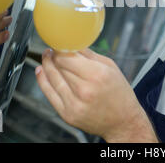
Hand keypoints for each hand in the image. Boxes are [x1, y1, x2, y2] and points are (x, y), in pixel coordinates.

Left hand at [36, 48, 157, 141]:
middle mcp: (84, 90)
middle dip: (54, 55)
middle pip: (58, 66)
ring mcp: (74, 104)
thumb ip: (89, 54)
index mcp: (97, 75)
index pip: (66, 57)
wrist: (123, 121)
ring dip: (47, 65)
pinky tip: (41, 70)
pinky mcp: (67, 114)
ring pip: (52, 78)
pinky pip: (49, 94)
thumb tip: (73, 42)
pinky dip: (42, 80)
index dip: (59, 47)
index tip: (59, 43)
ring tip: (47, 57)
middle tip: (54, 49)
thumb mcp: (110, 67)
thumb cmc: (120, 94)